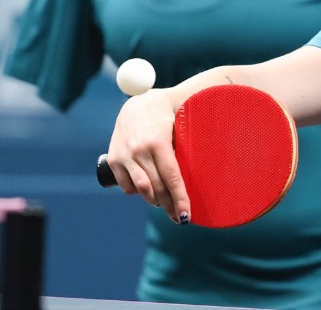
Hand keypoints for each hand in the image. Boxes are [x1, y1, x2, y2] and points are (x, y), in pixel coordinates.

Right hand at [105, 88, 190, 223]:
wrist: (139, 103)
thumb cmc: (169, 116)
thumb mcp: (182, 126)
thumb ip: (190, 147)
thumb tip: (207, 173)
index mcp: (158, 142)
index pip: (171, 178)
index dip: (180, 199)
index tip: (186, 216)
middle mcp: (139, 150)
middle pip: (157, 188)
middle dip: (169, 206)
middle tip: (179, 217)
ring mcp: (124, 156)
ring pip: (141, 190)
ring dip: (154, 201)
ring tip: (165, 204)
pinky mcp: (113, 159)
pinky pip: (127, 186)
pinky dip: (138, 192)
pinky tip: (148, 191)